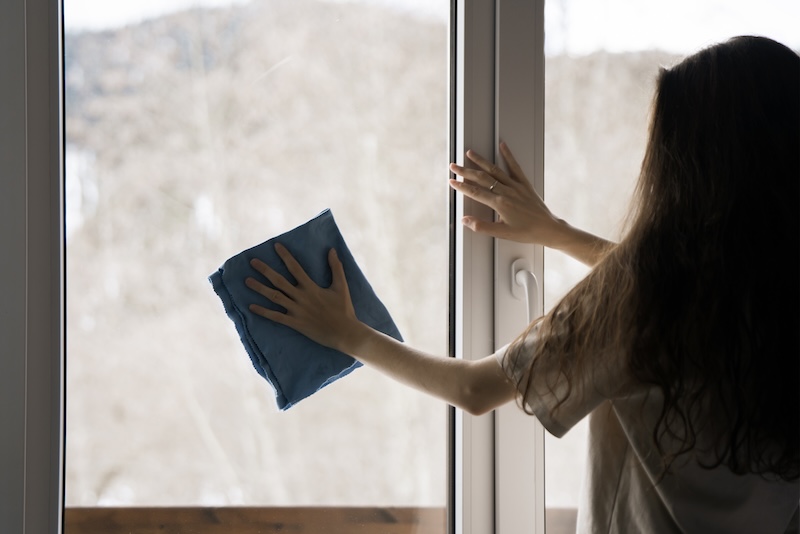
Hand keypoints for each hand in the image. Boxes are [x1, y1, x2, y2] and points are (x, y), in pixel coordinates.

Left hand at [246, 243, 362, 352]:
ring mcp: (296, 311)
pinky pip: (276, 316)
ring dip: (260, 288)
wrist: (344, 332)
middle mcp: (301, 297)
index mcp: (311, 287)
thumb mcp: (341, 286)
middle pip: (279, 281)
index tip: (276, 246)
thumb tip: (332, 250)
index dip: (285, 256)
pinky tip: (251, 306)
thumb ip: (336, 268)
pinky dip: (263, 312)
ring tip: (247, 280)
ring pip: (274, 297)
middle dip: (265, 270)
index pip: (295, 268)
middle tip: (253, 261)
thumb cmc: (344, 309)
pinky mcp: (295, 323)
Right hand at [449, 142, 565, 246]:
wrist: (548, 228)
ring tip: (470, 153)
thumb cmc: (527, 232)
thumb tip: (465, 220)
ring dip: (481, 161)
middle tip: (454, 166)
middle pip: (482, 178)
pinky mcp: (524, 184)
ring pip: (495, 170)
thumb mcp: (502, 234)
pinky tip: (502, 146)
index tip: (452, 181)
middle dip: (466, 171)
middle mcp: (507, 191)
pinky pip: (515, 167)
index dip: (462, 186)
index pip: (476, 192)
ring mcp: (516, 186)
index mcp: (500, 203)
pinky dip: (508, 155)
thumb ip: (482, 227)